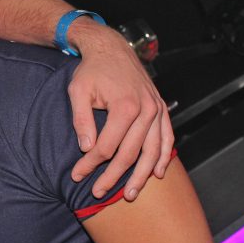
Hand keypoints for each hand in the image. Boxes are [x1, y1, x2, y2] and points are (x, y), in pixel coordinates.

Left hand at [68, 21, 173, 199]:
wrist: (111, 48)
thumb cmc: (92, 70)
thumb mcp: (78, 91)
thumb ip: (81, 120)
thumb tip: (86, 148)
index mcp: (124, 106)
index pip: (106, 147)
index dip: (90, 165)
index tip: (77, 176)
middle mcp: (146, 110)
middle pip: (130, 154)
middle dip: (113, 177)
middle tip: (98, 193)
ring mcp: (156, 109)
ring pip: (152, 151)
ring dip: (141, 176)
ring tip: (130, 194)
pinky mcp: (160, 107)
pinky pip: (167, 137)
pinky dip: (164, 156)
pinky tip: (157, 173)